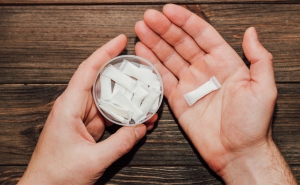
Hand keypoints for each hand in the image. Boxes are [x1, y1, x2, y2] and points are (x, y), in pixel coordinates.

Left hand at [18, 34, 156, 184]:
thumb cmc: (57, 176)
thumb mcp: (93, 160)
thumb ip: (121, 143)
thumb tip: (141, 128)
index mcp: (69, 107)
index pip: (88, 70)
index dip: (105, 52)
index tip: (120, 40)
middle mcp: (74, 108)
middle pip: (102, 83)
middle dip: (124, 76)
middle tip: (142, 71)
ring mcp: (82, 118)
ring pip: (108, 100)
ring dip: (126, 100)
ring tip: (146, 98)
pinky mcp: (87, 128)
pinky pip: (108, 116)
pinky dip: (123, 116)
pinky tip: (137, 118)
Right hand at [135, 4, 295, 183]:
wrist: (237, 152)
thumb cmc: (253, 123)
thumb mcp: (264, 88)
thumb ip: (259, 58)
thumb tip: (251, 32)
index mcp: (225, 63)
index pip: (202, 35)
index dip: (185, 21)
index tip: (169, 10)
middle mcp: (205, 70)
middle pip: (181, 43)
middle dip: (164, 29)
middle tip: (148, 17)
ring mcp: (190, 84)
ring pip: (169, 57)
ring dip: (154, 42)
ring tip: (141, 28)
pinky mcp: (178, 99)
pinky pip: (162, 78)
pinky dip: (152, 65)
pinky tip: (142, 52)